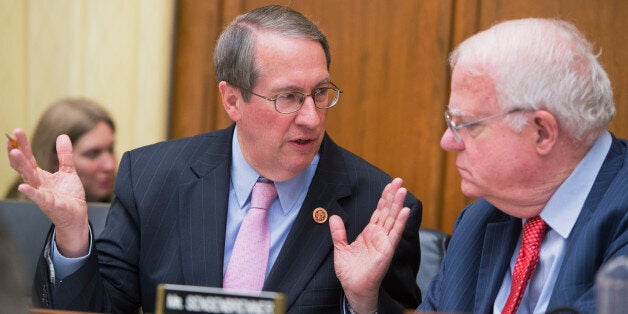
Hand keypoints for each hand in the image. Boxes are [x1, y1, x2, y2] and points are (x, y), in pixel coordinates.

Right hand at [7, 128, 89, 256]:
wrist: (76, 214)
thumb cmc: (69, 195)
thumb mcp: (68, 171)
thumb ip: (64, 155)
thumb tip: (62, 136)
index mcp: (40, 175)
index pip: (29, 158)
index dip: (23, 145)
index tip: (17, 132)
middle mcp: (37, 183)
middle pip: (25, 165)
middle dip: (18, 151)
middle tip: (12, 137)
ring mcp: (41, 193)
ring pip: (29, 178)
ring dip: (21, 165)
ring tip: (15, 152)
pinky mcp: (48, 203)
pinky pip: (37, 197)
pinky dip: (30, 192)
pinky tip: (23, 187)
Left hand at [330, 178, 410, 313]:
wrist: (353, 287)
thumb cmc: (349, 271)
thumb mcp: (340, 247)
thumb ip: (338, 232)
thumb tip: (334, 217)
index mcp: (369, 233)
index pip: (379, 211)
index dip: (384, 198)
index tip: (389, 185)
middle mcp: (379, 235)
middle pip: (387, 211)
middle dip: (393, 196)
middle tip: (398, 180)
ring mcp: (384, 241)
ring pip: (392, 219)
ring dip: (398, 204)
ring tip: (402, 190)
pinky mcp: (387, 249)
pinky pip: (394, 233)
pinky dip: (400, 222)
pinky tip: (405, 211)